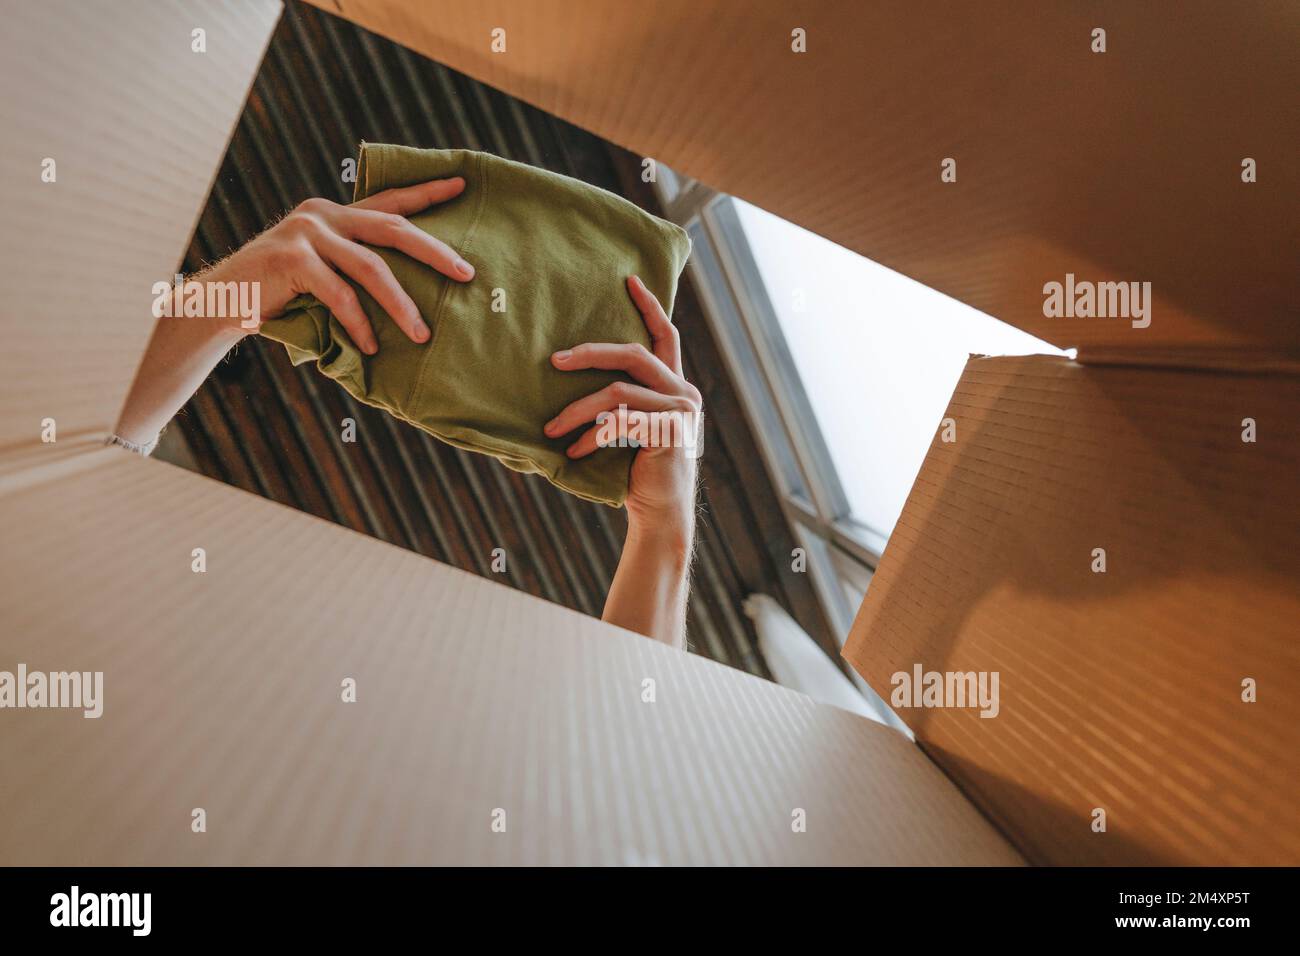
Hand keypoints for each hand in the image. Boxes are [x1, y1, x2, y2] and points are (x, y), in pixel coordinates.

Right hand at [199, 178, 475, 353]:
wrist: (222, 302)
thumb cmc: (281, 295)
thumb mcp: (322, 272)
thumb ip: (355, 267)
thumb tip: (414, 288)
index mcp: (334, 214)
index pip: (389, 201)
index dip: (426, 193)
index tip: (461, 184)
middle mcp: (323, 215)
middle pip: (394, 230)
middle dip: (435, 252)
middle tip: (466, 273)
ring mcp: (306, 233)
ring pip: (371, 269)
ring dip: (401, 305)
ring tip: (422, 334)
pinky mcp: (291, 259)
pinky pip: (339, 295)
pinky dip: (359, 323)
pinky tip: (372, 346)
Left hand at [546, 276, 701, 536]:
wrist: (660, 512)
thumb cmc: (636, 471)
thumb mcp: (630, 428)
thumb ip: (621, 401)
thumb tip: (572, 371)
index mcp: (676, 387)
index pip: (666, 336)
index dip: (649, 306)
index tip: (628, 280)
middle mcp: (684, 394)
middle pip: (633, 354)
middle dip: (590, 353)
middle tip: (555, 360)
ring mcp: (679, 413)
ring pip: (617, 393)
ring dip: (577, 409)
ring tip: (551, 428)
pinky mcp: (668, 433)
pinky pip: (618, 423)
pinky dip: (591, 436)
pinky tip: (575, 452)